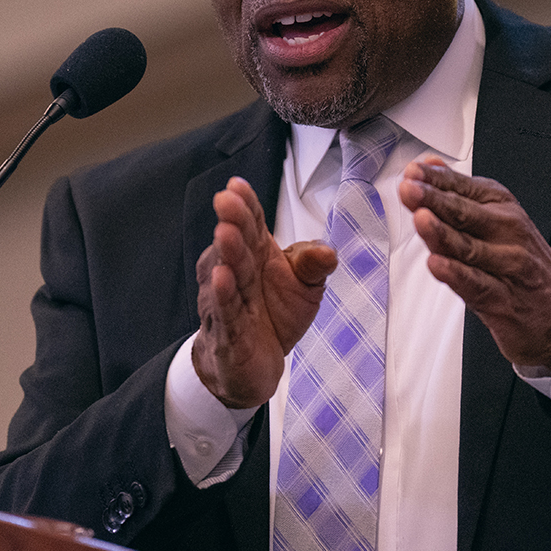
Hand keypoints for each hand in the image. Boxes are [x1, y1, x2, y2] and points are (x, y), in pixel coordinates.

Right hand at [192, 177, 337, 407]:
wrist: (254, 364)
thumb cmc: (274, 314)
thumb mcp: (305, 286)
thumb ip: (314, 265)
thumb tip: (328, 251)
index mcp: (256, 254)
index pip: (249, 224)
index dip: (243, 204)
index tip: (237, 185)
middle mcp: (236, 273)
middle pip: (235, 244)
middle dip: (232, 221)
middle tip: (228, 201)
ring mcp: (227, 302)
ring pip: (225, 275)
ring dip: (226, 253)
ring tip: (226, 232)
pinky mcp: (227, 333)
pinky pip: (225, 312)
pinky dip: (223, 296)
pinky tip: (223, 278)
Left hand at [398, 157, 550, 371]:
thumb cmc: (521, 259)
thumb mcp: (496, 216)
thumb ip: (458, 193)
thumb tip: (428, 165)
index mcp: (501, 206)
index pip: (463, 187)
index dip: (435, 179)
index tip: (412, 171)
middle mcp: (506, 231)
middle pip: (464, 213)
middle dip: (434, 200)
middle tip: (410, 189)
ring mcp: (507, 264)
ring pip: (469, 247)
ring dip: (442, 233)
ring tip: (421, 219)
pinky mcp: (503, 299)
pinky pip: (476, 284)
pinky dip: (456, 275)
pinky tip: (438, 265)